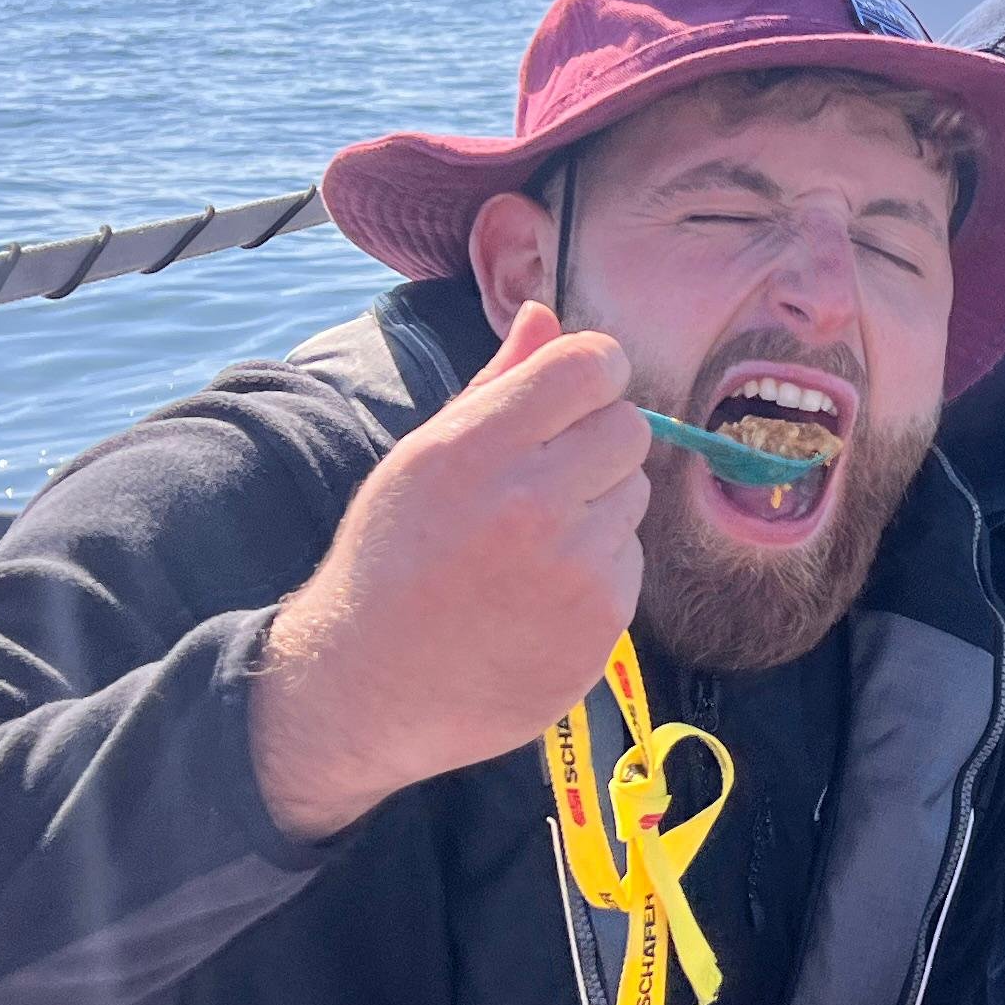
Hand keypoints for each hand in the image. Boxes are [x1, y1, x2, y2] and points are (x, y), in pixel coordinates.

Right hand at [249, 301, 651, 839]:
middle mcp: (531, 505)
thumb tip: (546, 316)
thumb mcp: (422, 459)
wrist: (370, 688)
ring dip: (597, 509)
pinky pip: (630, 563)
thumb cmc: (391, 561)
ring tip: (529, 546)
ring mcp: (573, 570)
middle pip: (630, 428)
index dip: (594, 371)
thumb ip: (494, 385)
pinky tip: (539, 595)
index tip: (578, 391)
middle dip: (597, 441)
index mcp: (476, 450)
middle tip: (547, 478)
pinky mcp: (601, 625)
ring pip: (634, 496)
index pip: (591, 367)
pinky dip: (598, 571)